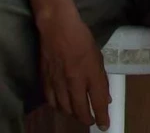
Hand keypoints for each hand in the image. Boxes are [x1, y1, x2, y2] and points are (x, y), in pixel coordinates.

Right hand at [37, 8, 110, 129]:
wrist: (57, 28)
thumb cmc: (82, 38)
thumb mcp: (98, 57)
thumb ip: (100, 79)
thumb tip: (104, 98)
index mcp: (91, 73)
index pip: (98, 101)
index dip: (102, 116)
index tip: (104, 126)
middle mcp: (74, 81)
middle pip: (80, 109)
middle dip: (86, 119)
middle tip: (91, 121)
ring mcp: (58, 82)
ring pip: (64, 108)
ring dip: (72, 114)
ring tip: (78, 114)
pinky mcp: (45, 80)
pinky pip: (51, 101)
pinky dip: (58, 107)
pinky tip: (62, 106)